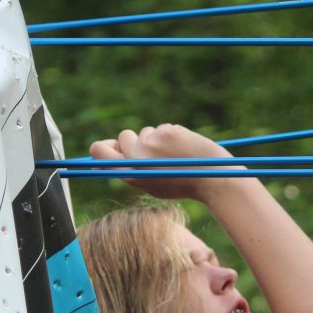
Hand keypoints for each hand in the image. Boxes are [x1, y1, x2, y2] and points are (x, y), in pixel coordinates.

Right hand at [89, 124, 244, 201]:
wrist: (213, 179)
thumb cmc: (183, 184)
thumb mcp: (152, 184)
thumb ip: (130, 170)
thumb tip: (108, 155)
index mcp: (130, 175)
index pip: (99, 150)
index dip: (103, 146)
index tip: (114, 147)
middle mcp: (136, 158)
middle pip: (124, 136)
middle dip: (137, 140)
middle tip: (156, 152)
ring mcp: (151, 143)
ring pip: (147, 132)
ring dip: (158, 139)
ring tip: (176, 155)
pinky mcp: (166, 132)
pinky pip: (164, 128)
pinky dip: (173, 135)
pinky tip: (186, 147)